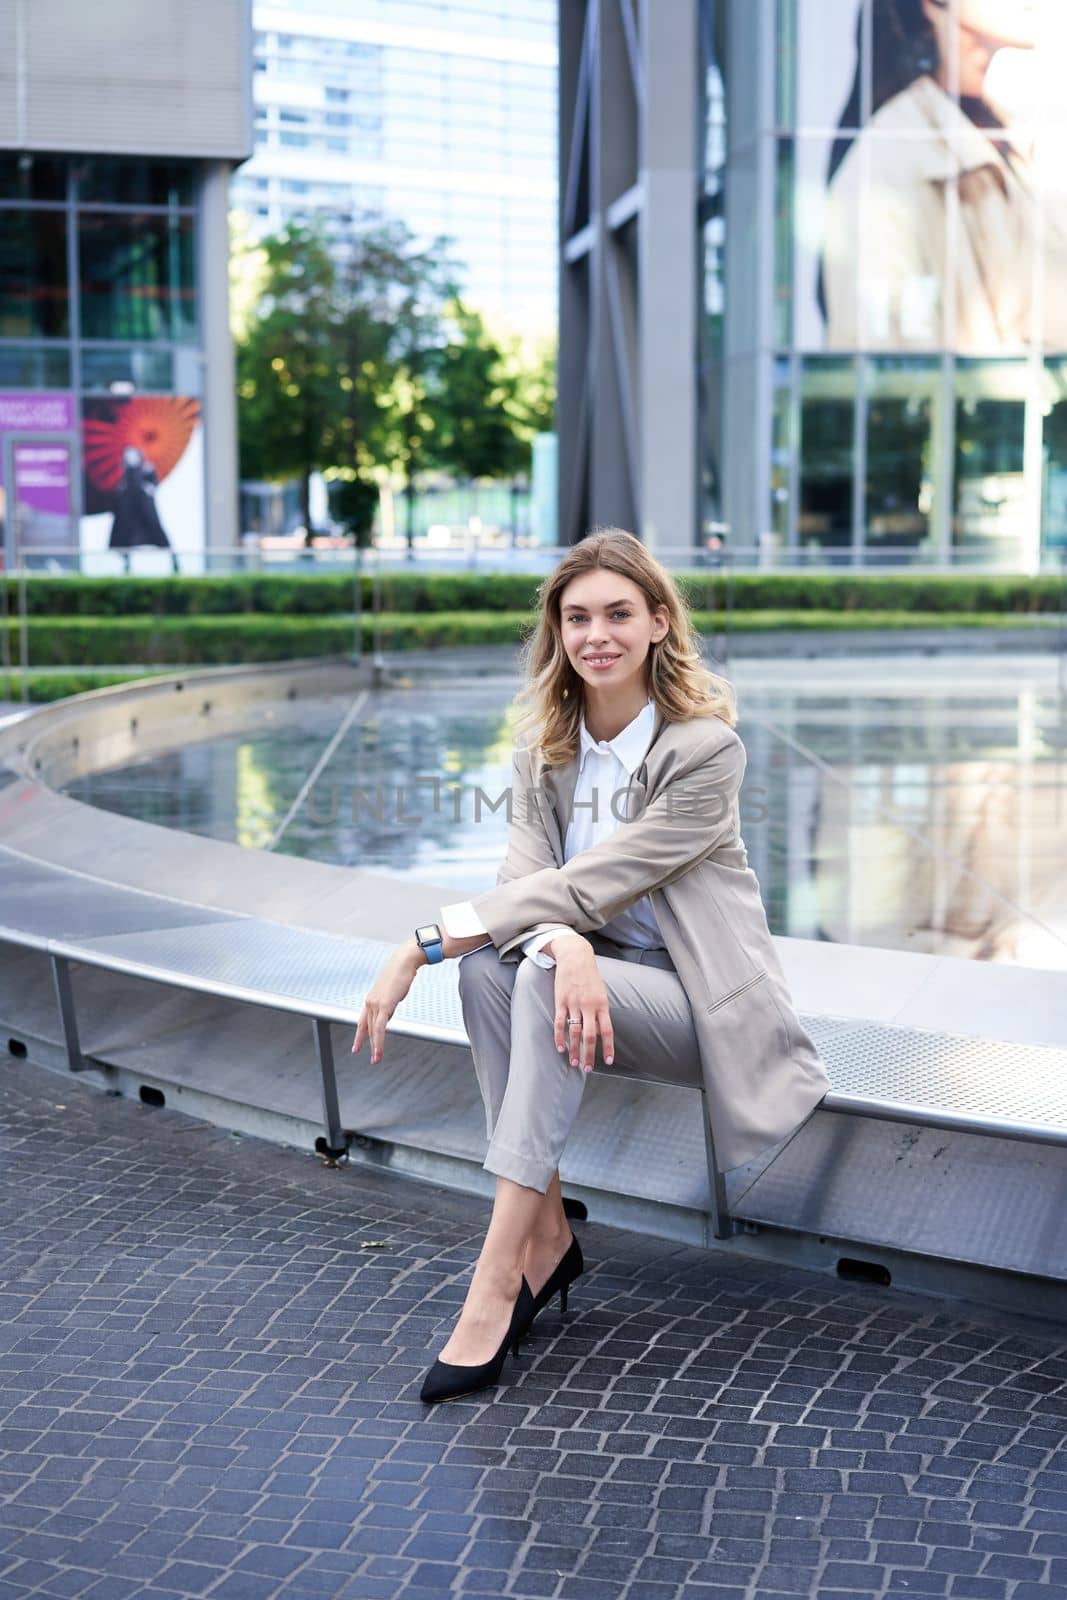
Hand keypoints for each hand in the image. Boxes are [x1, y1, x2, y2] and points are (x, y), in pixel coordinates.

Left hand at [351, 943, 422, 1064]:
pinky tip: (379, 1050)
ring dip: (376, 1047)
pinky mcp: (384, 1005)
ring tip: (377, 1059)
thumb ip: (389, 1003)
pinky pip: (379, 1028)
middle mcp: (370, 1002)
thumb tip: (388, 1012)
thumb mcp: (393, 992)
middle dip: (368, 1045)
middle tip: (373, 1059)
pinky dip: (379, 1041)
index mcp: (371, 999)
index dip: (360, 1035)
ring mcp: (375, 1004)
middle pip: (368, 1029)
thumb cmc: (401, 973)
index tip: (357, 1047)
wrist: (404, 961)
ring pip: (373, 1031)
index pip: (362, 1021)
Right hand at [552, 938, 614, 1073]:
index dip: (608, 1047)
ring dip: (574, 1049)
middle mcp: (589, 1006)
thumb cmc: (590, 977)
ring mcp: (574, 1004)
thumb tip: (601, 1032)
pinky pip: (560, 1022)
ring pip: (574, 1032)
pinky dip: (560, 1037)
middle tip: (588, 1069)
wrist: (575, 957)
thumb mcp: (601, 992)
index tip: (608, 1061)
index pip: (607, 1030)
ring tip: (575, 1063)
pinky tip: (561, 1048)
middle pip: (590, 1035)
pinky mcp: (560, 1001)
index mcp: (602, 1004)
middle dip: (590, 1054)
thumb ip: (601, 1012)